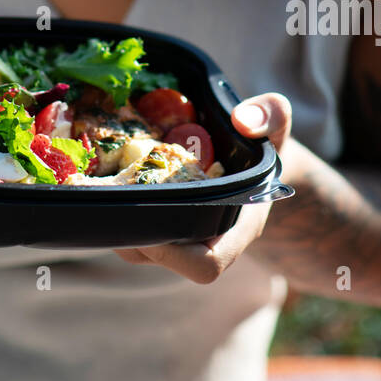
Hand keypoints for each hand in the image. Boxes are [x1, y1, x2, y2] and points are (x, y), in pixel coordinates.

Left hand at [113, 92, 292, 282]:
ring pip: (140, 246)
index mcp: (235, 230)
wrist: (252, 160)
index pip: (205, 266)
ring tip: (104, 182)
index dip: (173, 255)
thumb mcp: (276, 127)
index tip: (148, 224)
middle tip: (110, 192)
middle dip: (132, 231)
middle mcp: (204, 240)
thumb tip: (243, 120)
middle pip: (159, 257)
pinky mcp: (161, 222)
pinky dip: (119, 205)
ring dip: (119, 219)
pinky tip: (107, 175)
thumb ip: (271, 115)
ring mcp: (179, 235)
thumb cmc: (265, 150)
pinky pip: (134, 227)